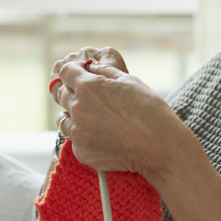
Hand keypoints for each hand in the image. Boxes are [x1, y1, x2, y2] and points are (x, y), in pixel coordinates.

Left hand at [53, 56, 188, 179]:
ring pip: (64, 119)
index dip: (74, 72)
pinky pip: (75, 140)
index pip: (65, 72)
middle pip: (62, 94)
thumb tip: (92, 67)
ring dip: (74, 116)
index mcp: (88, 87)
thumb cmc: (149, 111)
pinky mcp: (82, 152)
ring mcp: (78, 133)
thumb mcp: (129, 81)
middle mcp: (78, 108)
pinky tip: (103, 137)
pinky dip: (84, 137)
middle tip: (93, 100)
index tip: (82, 76)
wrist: (159, 146)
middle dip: (74, 93)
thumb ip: (105, 72)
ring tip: (96, 120)